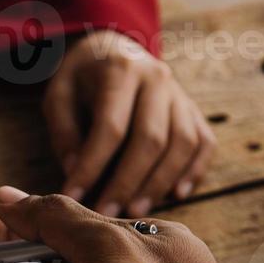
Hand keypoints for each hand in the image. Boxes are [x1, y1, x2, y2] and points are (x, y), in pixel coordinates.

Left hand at [44, 30, 216, 217]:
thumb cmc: (82, 77)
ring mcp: (180, 94)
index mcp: (121, 70)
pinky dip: (194, 172)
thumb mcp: (59, 93)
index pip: (111, 126)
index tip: (73, 196)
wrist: (114, 48)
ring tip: (136, 211)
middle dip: (128, 182)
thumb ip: (63, 131)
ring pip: (182, 144)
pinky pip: (204, 143)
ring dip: (160, 183)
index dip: (92, 165)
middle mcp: (157, 79)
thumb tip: (75, 171)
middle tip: (108, 213)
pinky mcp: (194, 110)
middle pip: (151, 138)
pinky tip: (176, 195)